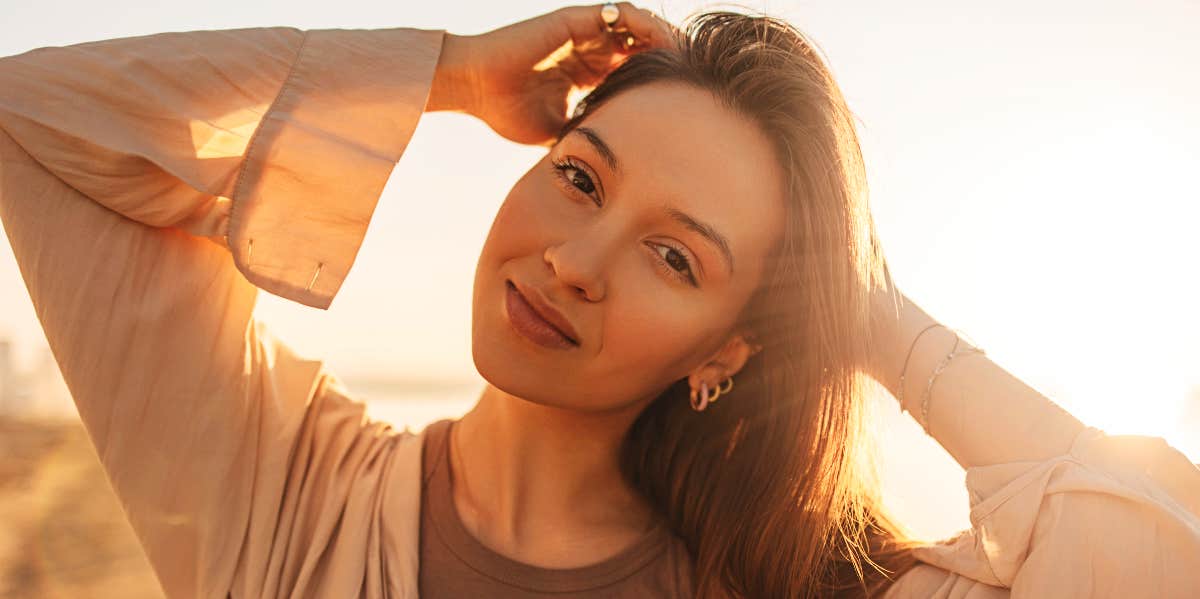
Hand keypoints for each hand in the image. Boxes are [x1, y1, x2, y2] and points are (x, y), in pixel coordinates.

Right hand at [427, 3, 675, 145]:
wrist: (475, 87)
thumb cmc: (506, 111)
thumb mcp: (556, 131)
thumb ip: (581, 138)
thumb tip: (607, 171)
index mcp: (584, 72)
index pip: (632, 71)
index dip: (658, 81)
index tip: (683, 101)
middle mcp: (587, 49)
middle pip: (640, 46)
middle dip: (668, 58)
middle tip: (695, 78)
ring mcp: (582, 31)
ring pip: (634, 27)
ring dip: (661, 38)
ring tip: (682, 57)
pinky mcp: (574, 19)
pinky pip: (617, 13)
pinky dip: (641, 24)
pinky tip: (660, 42)